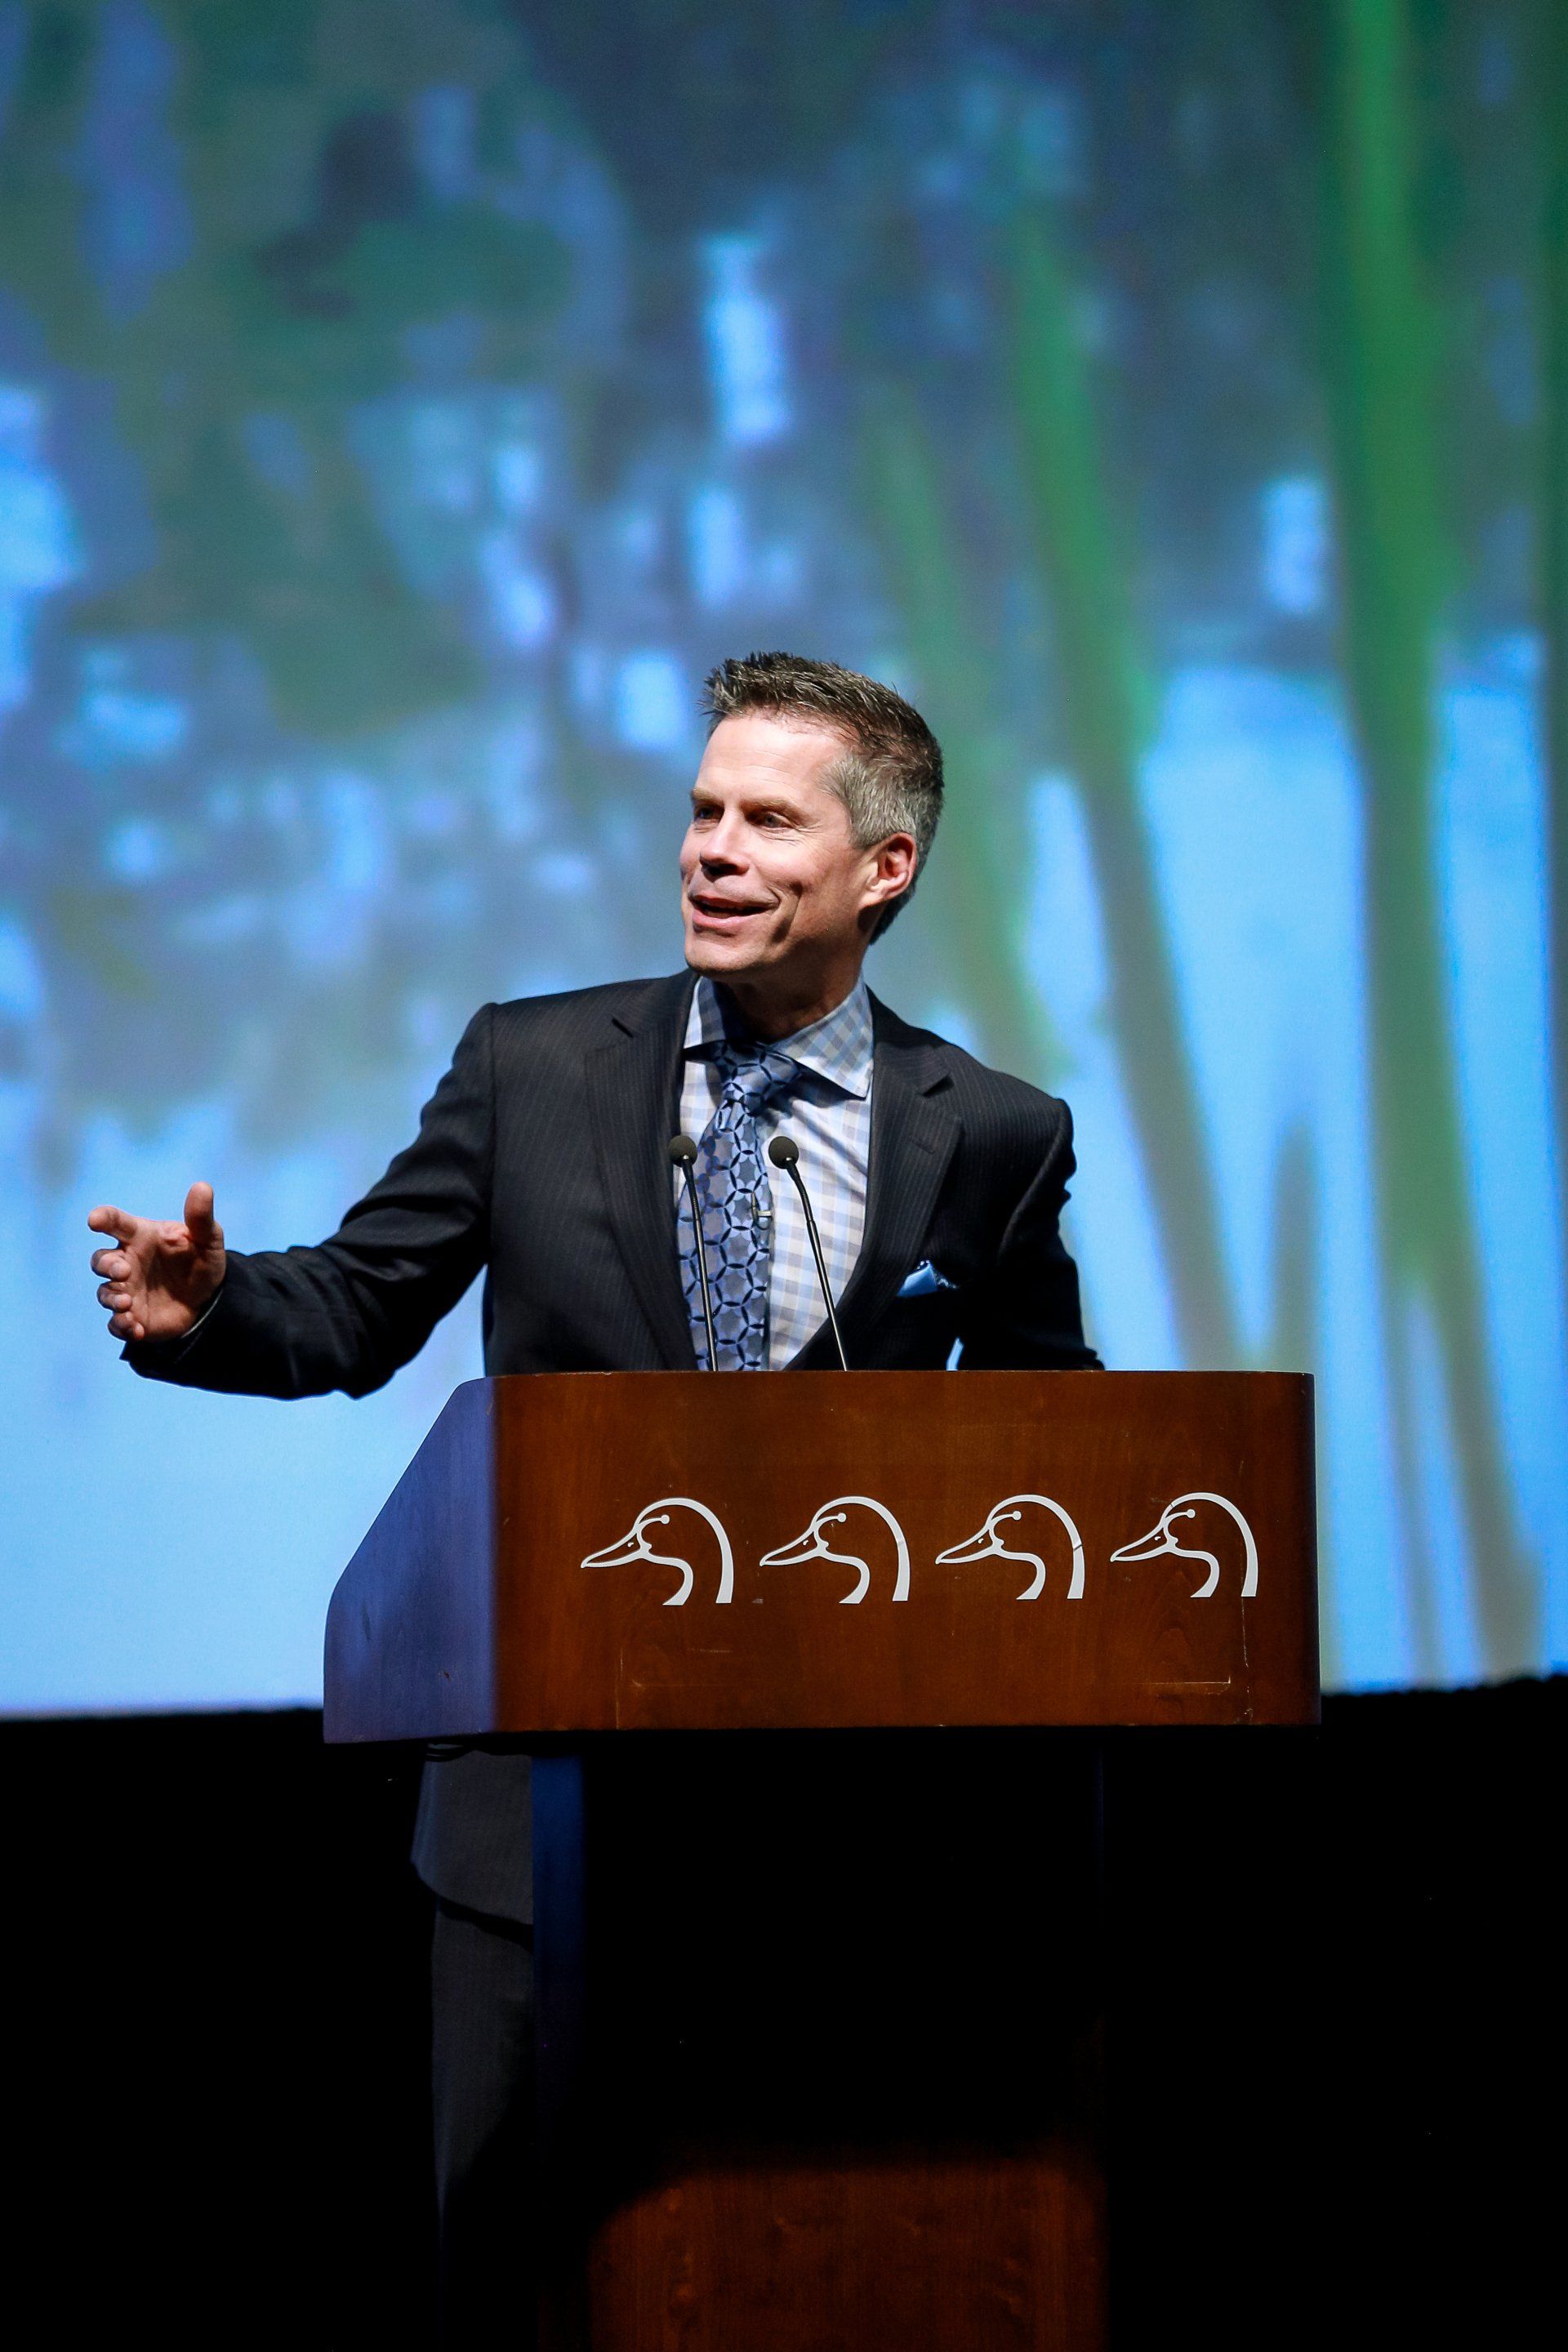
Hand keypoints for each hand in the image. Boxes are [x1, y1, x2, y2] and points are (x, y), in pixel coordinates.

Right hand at [88, 1182, 226, 1342]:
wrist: (210, 1300)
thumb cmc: (201, 1261)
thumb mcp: (208, 1239)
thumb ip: (201, 1217)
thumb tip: (203, 1186)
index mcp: (140, 1237)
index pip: (115, 1223)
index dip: (102, 1218)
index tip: (95, 1219)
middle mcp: (127, 1262)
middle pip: (100, 1260)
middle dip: (105, 1265)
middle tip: (123, 1271)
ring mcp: (127, 1290)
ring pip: (104, 1293)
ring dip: (111, 1298)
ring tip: (127, 1303)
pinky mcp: (132, 1316)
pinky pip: (116, 1323)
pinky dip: (121, 1325)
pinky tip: (136, 1327)